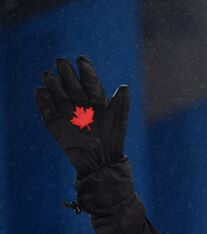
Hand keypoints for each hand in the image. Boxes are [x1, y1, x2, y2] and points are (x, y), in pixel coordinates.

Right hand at [35, 56, 128, 176]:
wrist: (101, 160)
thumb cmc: (114, 139)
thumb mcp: (120, 120)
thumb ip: (121, 103)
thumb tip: (124, 86)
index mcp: (98, 101)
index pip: (90, 82)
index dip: (86, 70)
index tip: (81, 59)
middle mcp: (82, 105)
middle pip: (73, 85)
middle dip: (67, 73)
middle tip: (61, 62)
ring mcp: (69, 114)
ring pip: (59, 96)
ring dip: (53, 85)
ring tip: (49, 76)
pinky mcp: (56, 125)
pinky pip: (48, 112)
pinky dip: (43, 103)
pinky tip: (40, 92)